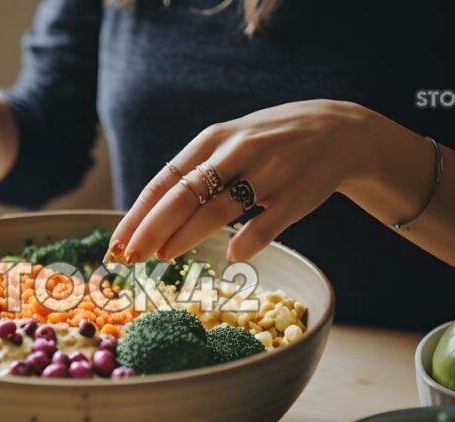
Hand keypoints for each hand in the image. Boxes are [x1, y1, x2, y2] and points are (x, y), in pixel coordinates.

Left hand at [108, 100, 376, 261]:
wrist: (337, 131)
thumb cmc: (269, 143)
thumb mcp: (229, 144)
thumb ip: (196, 176)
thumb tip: (151, 219)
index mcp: (212, 140)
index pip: (165, 181)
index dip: (139, 214)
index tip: (118, 241)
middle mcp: (236, 152)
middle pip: (184, 196)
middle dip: (152, 228)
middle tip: (129, 256)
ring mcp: (267, 172)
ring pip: (219, 209)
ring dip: (187, 236)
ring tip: (163, 256)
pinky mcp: (296, 194)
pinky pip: (267, 224)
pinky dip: (248, 242)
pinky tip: (233, 256)